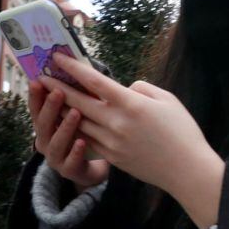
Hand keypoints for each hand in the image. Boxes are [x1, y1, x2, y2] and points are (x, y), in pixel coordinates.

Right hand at [28, 79, 109, 190]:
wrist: (89, 168)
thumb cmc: (82, 134)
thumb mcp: (74, 114)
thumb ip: (71, 96)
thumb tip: (72, 67)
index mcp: (45, 125)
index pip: (36, 108)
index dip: (35, 95)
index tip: (38, 80)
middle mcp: (45, 141)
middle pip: (43, 124)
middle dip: (50, 107)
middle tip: (59, 91)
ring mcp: (55, 158)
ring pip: (56, 143)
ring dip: (64, 127)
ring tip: (76, 113)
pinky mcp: (69, 172)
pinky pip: (71, 162)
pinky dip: (75, 152)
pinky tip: (82, 142)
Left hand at [40, 53, 224, 228]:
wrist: (186, 170)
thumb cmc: (181, 131)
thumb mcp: (167, 99)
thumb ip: (142, 89)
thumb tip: (124, 88)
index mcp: (130, 103)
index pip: (94, 81)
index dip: (73, 68)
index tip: (57, 57)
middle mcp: (116, 122)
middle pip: (78, 101)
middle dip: (58, 88)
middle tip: (42, 77)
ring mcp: (111, 142)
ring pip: (79, 122)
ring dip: (63, 109)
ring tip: (51, 97)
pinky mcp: (112, 156)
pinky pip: (88, 139)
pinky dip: (77, 128)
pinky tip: (69, 120)